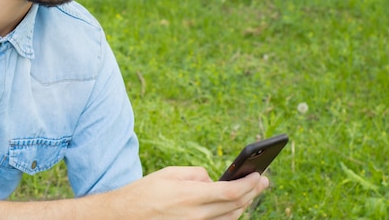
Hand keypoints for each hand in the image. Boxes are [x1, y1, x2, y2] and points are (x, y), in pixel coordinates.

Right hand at [108, 166, 268, 219]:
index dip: (249, 184)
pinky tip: (235, 206)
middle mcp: (196, 216)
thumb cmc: (145, 192)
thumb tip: (213, 178)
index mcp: (190, 196)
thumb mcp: (169, 174)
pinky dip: (231, 215)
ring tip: (252, 191)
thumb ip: (195, 174)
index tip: (260, 175)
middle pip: (235, 206)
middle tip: (263, 181)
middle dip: (252, 192)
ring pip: (231, 218)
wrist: (126, 216)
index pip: (230, 192)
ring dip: (245, 204)